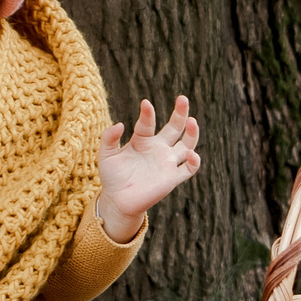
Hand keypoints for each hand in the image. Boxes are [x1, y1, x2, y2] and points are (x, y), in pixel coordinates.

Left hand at [96, 95, 199, 241]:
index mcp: (142, 140)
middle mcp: (158, 148)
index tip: (145, 103)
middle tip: (182, 99)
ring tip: (192, 120)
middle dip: (180, 113)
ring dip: (192, 133)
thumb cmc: (112, 177)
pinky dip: (194, 162)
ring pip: (187, 145)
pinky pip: (188, 169)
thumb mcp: (106, 155)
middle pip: (175, 127)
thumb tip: (120, 124)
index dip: (147, 113)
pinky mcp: (172, 178)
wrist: (117, 202)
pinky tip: (192, 154)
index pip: (148, 123)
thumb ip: (109, 138)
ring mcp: (167, 162)